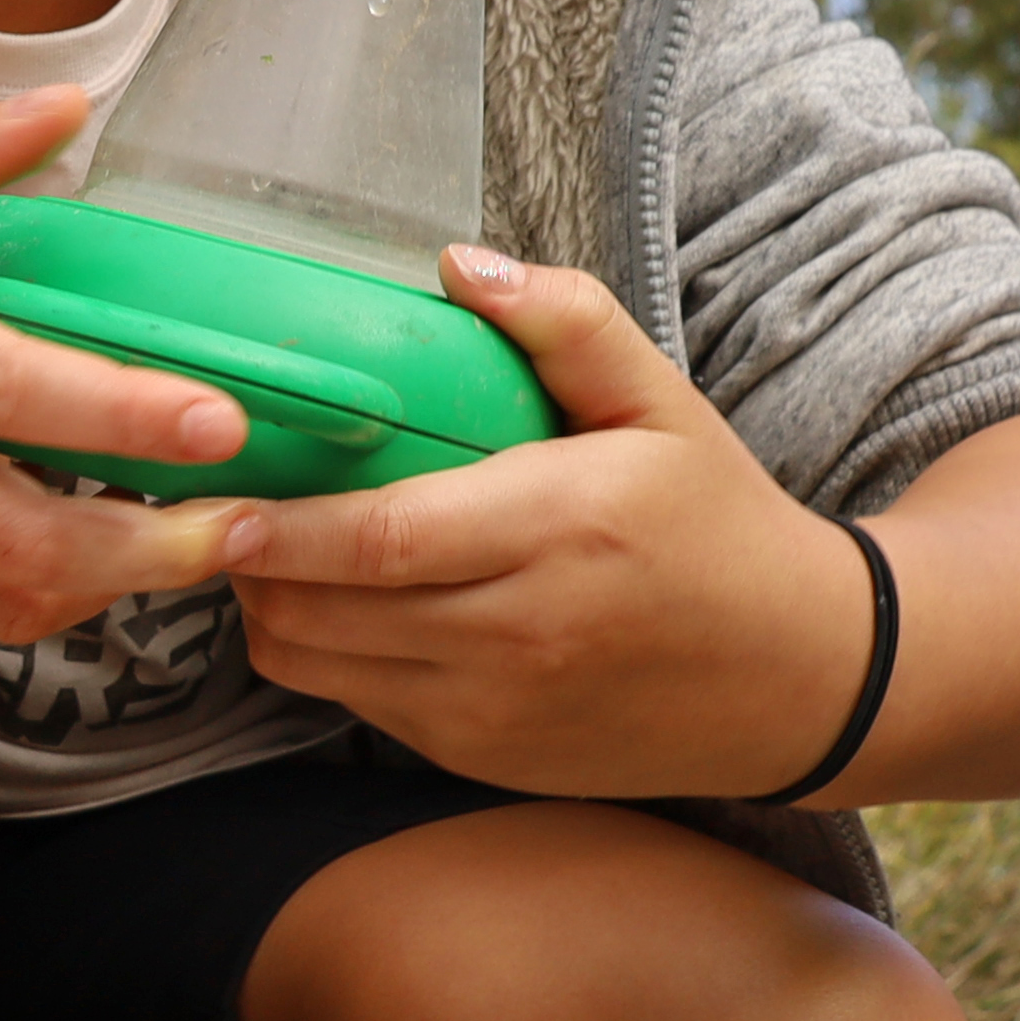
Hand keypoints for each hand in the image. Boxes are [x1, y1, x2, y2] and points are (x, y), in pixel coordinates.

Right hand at [0, 92, 250, 642]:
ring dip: (98, 595)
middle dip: (152, 552)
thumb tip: (71, 106)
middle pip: (22, 545)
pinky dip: (15, 614)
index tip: (226, 428)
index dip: (128, 420)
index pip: (10, 394)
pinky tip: (67, 574)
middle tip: (245, 531)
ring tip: (180, 552)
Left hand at [217, 251, 877, 799]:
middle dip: (250, 564)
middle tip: (219, 507)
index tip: (219, 495)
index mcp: (557, 528)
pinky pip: (361, 708)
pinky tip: (341, 604)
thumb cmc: (718, 525)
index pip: (375, 539)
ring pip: (322, 670)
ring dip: (274, 613)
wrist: (800, 675)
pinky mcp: (482, 758)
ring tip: (271, 550)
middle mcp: (517, 632)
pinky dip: (328, 658)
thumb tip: (457, 262)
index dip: (277, 526)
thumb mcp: (661, 403)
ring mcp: (495, 709)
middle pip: (323, 611)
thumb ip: (564, 322)